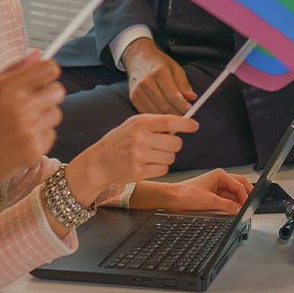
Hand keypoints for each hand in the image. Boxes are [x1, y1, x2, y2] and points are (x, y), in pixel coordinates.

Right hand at [0, 53, 60, 189]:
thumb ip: (12, 70)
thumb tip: (37, 53)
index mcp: (7, 88)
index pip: (49, 69)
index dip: (47, 73)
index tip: (40, 80)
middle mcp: (21, 107)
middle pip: (58, 90)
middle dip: (47, 95)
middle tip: (30, 104)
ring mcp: (29, 130)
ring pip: (56, 114)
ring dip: (43, 117)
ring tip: (20, 124)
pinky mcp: (35, 150)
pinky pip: (50, 134)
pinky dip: (38, 137)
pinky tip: (18, 140)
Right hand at [65, 113, 196, 203]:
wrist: (99, 161)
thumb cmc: (120, 141)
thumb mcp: (134, 125)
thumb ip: (155, 123)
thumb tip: (182, 125)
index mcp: (140, 123)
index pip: (170, 121)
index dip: (186, 124)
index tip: (194, 126)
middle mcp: (140, 138)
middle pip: (175, 143)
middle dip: (173, 145)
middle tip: (163, 145)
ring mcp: (139, 156)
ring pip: (171, 157)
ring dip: (166, 157)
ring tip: (151, 155)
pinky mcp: (138, 171)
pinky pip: (163, 170)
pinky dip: (159, 168)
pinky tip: (146, 164)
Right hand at [122, 39, 195, 115]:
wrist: (138, 58)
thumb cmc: (159, 63)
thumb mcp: (175, 68)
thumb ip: (183, 84)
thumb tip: (192, 97)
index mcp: (159, 72)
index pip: (173, 95)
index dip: (182, 105)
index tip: (190, 110)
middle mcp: (147, 82)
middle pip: (165, 105)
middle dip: (177, 112)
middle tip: (185, 114)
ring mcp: (138, 91)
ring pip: (156, 111)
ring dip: (168, 116)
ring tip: (176, 114)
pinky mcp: (133, 97)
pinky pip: (148, 112)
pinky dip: (157, 116)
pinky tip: (164, 113)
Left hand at [135, 169, 254, 213]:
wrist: (173, 198)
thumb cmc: (186, 194)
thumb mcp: (209, 201)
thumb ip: (227, 205)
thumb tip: (239, 209)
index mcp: (220, 175)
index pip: (239, 185)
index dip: (246, 196)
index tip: (249, 206)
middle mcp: (220, 179)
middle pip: (239, 186)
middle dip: (245, 195)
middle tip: (251, 206)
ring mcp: (217, 186)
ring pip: (234, 193)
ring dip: (238, 201)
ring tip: (241, 210)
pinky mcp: (214, 194)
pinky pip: (227, 198)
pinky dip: (231, 204)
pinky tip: (233, 210)